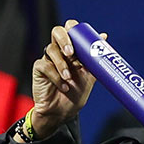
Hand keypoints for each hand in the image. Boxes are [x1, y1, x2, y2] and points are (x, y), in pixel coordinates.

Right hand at [28, 21, 99, 140]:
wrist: (61, 114)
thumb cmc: (75, 95)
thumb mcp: (89, 78)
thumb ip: (94, 60)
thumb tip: (104, 36)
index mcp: (72, 51)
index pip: (71, 30)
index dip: (74, 29)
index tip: (83, 38)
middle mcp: (60, 52)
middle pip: (57, 32)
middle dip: (65, 40)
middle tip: (71, 53)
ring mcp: (48, 59)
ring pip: (51, 49)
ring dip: (62, 64)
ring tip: (69, 79)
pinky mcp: (39, 69)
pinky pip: (45, 65)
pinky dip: (56, 76)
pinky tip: (63, 86)